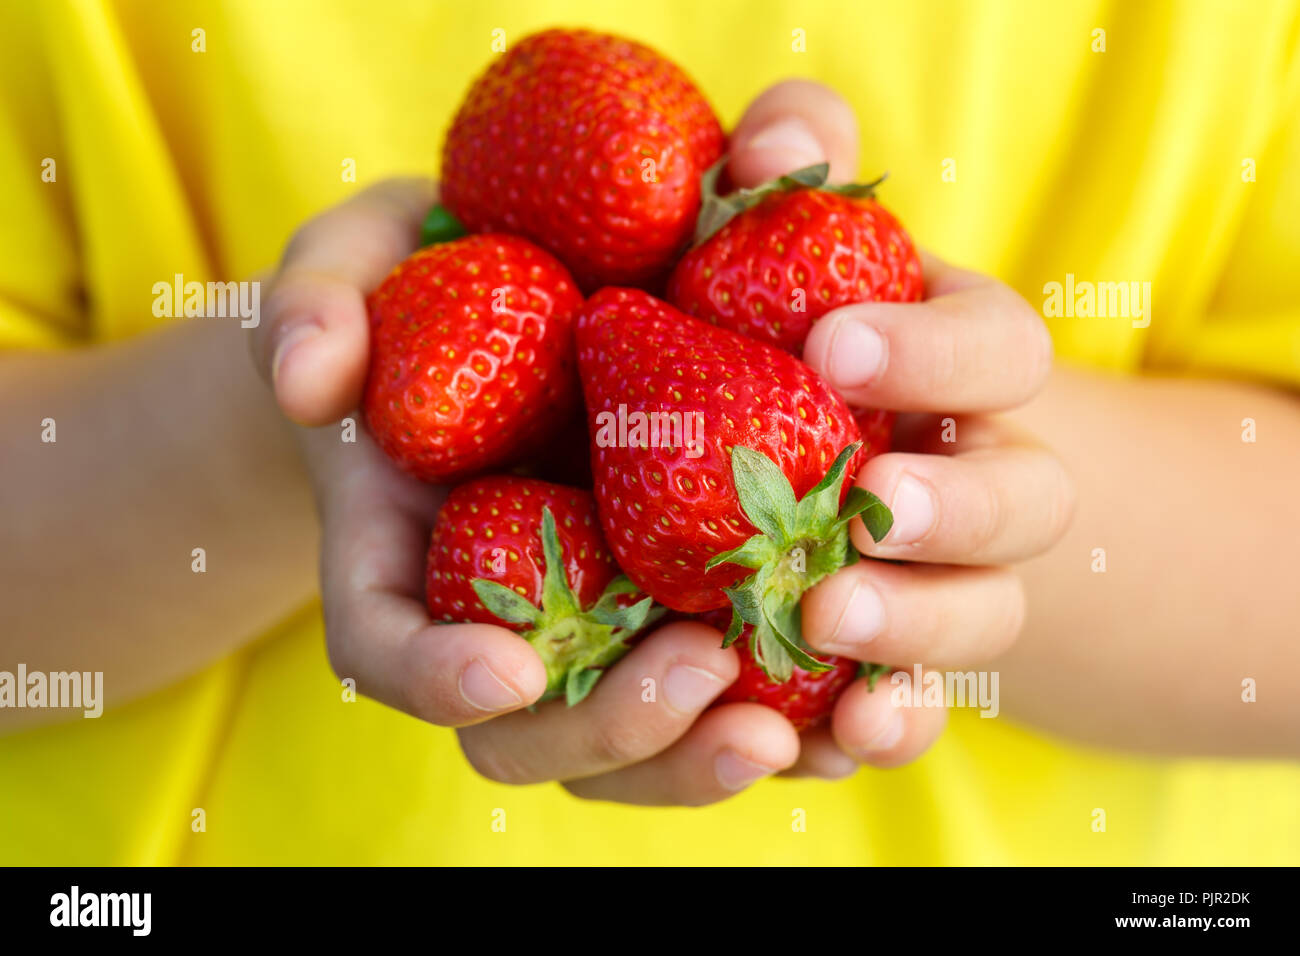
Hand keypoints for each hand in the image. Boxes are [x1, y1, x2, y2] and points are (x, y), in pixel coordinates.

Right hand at [249, 177, 779, 805]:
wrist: (520, 298)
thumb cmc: (418, 286)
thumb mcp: (352, 265)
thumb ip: (315, 303)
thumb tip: (314, 378)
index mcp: (401, 554)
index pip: (388, 649)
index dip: (436, 677)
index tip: (507, 666)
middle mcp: (496, 618)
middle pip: (528, 733)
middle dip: (609, 727)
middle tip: (699, 670)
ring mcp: (592, 629)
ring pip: (635, 749)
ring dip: (705, 756)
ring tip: (799, 722)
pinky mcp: (682, 611)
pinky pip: (733, 698)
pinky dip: (798, 724)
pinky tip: (872, 704)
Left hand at [789, 219, 1072, 775]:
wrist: (791, 456)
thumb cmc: (781, 330)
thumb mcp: (784, 238)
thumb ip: (791, 166)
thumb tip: (777, 148)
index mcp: (967, 370)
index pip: (1000, 351)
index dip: (934, 352)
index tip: (831, 343)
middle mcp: (983, 480)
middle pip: (1024, 508)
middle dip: (954, 511)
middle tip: (868, 509)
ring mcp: (948, 582)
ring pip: (982, 621)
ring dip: (918, 628)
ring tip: (827, 617)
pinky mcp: (891, 663)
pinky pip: (913, 708)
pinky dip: (885, 724)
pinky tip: (830, 730)